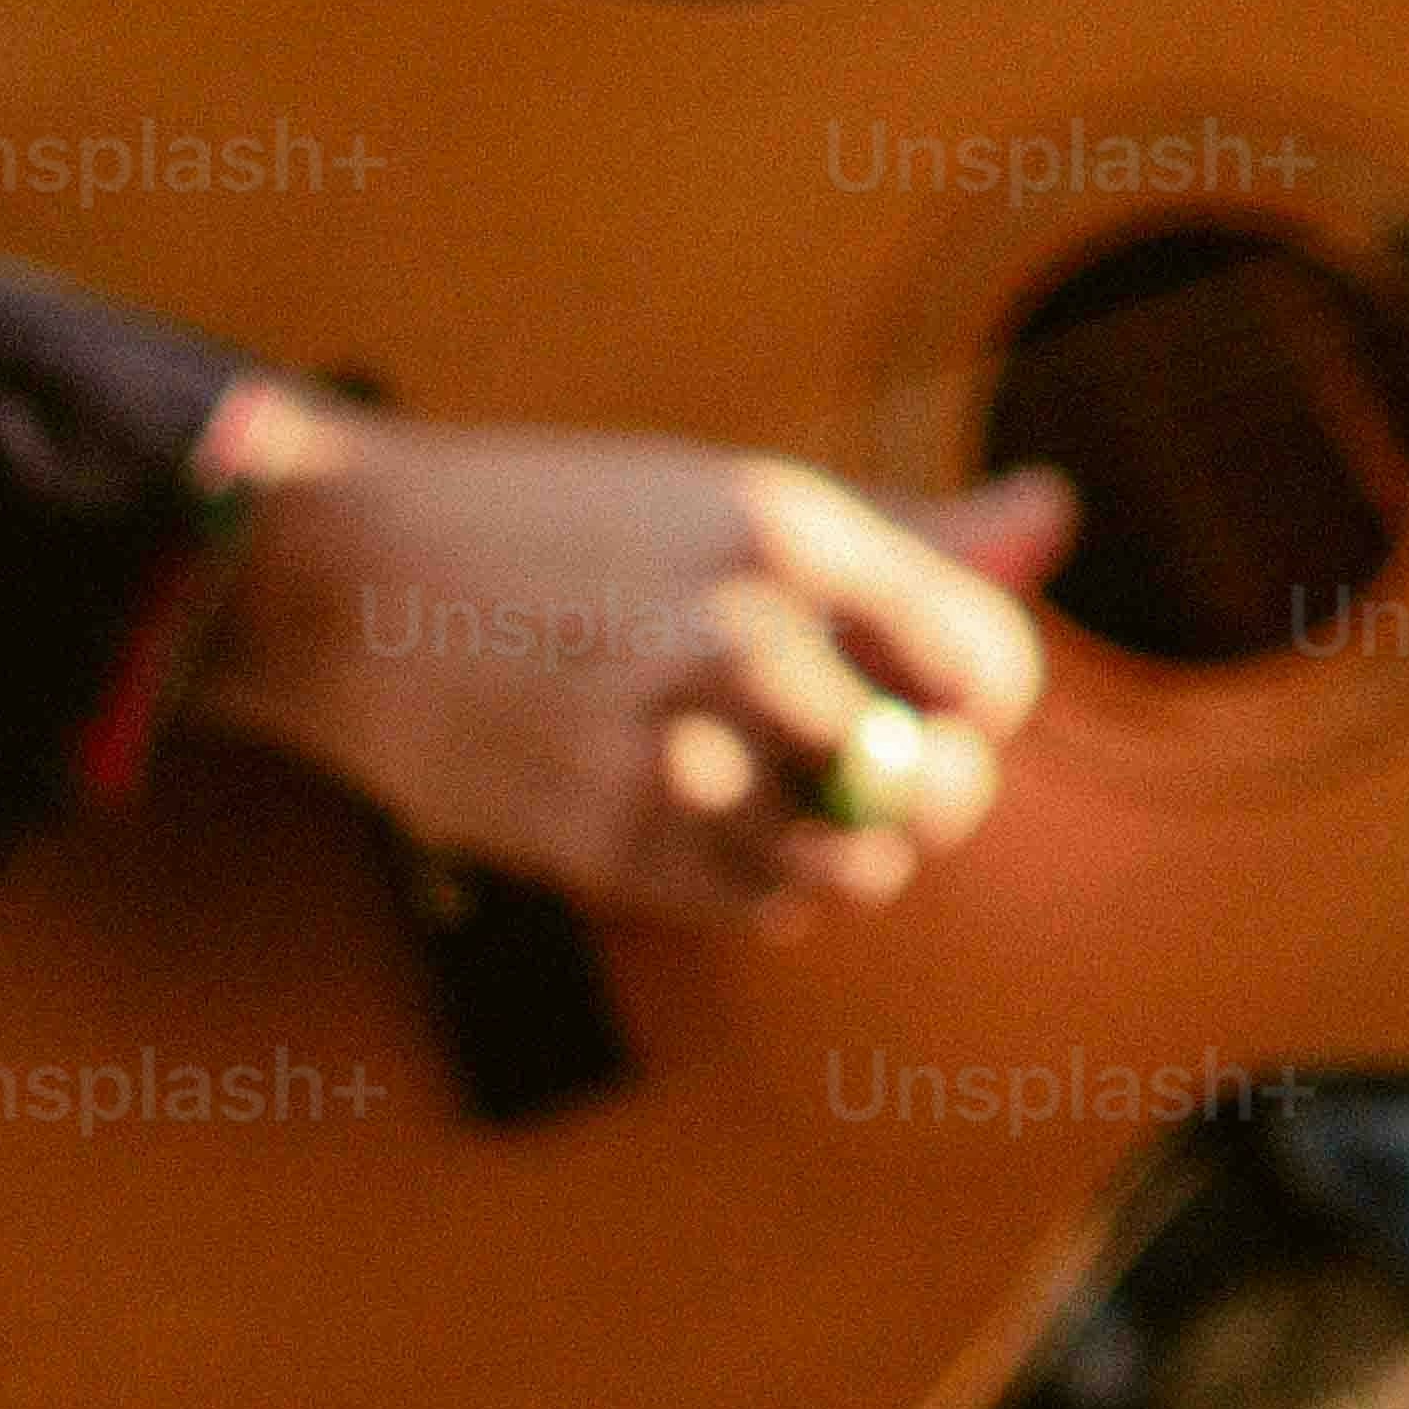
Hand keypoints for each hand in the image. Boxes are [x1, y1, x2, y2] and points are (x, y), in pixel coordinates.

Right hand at [174, 389, 1077, 930]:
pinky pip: (757, 909)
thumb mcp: (737, 499)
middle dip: (928, 792)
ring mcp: (666, 752)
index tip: (932, 694)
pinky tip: (717, 823)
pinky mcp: (605, 844)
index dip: (978, 698)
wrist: (354, 584)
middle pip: (937, 786)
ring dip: (847, 853)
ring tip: (791, 796)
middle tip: (877, 767)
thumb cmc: (572, 528)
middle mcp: (737, 639)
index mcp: (787, 534)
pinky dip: (764, 888)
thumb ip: (906, 538)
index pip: (985, 667)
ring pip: (853, 869)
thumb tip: (1054, 513)